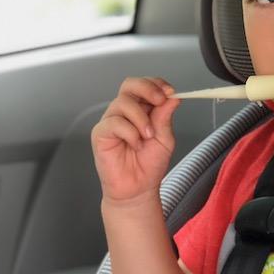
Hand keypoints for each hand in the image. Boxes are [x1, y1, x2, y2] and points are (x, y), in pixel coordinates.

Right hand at [91, 77, 179, 204]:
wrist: (138, 190)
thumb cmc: (149, 166)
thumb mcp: (165, 139)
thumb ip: (165, 117)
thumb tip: (172, 97)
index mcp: (141, 109)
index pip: (145, 85)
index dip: (157, 84)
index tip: (171, 92)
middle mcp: (124, 112)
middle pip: (130, 85)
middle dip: (147, 89)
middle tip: (159, 101)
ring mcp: (111, 121)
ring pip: (123, 103)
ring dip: (141, 118)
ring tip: (148, 136)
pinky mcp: (101, 133)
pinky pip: (114, 122)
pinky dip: (130, 133)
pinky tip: (135, 145)